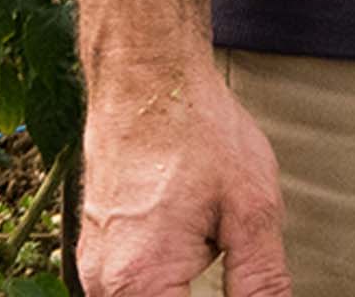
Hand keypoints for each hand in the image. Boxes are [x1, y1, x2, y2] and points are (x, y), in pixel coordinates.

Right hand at [73, 55, 289, 295]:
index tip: (249, 287)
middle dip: (196, 296)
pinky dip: (164, 283)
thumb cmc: (198, 133)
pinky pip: (129, 289)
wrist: (146, 79)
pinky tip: (193, 250)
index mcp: (140, 284)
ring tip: (212, 243)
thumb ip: (260, 282)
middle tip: (232, 258)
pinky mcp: (97, 250)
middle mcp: (104, 284)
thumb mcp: (251, 211)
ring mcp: (94, 268)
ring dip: (181, 292)